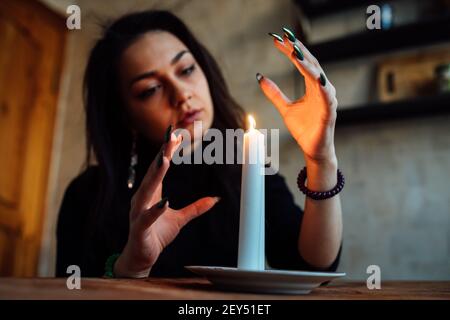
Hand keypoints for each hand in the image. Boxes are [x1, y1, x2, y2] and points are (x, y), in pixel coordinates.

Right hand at [114, 132, 219, 277]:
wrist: (140, 257)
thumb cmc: (157, 234)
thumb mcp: (181, 219)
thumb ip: (196, 208)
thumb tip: (215, 199)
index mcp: (152, 194)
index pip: (159, 169)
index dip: (167, 152)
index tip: (175, 136)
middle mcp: (143, 199)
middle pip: (153, 174)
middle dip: (162, 155)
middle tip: (169, 138)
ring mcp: (139, 213)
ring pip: (147, 191)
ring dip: (156, 176)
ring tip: (165, 161)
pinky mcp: (139, 229)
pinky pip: (147, 218)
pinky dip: (155, 210)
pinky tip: (164, 201)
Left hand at [258, 28, 337, 163]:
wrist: (313, 150)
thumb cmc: (304, 129)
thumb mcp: (285, 108)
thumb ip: (274, 93)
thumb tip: (260, 77)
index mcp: (313, 87)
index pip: (302, 63)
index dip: (290, 51)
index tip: (277, 40)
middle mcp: (322, 89)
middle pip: (310, 65)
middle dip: (298, 51)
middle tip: (285, 38)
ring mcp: (327, 100)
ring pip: (319, 76)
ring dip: (307, 64)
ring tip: (296, 52)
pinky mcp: (329, 112)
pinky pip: (326, 96)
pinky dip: (321, 85)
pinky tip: (315, 76)